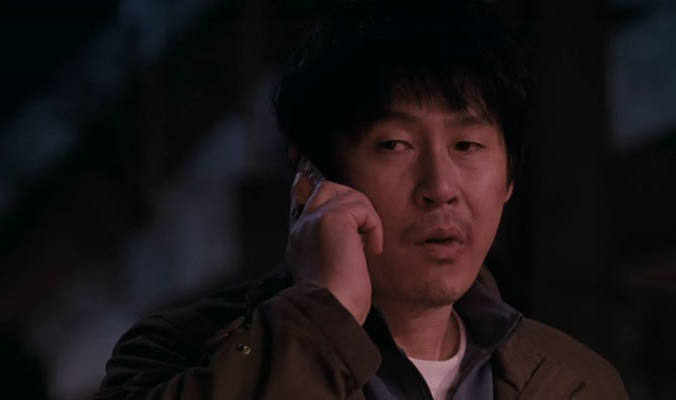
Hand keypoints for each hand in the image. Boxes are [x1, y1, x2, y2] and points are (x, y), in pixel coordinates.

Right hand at [286, 170, 382, 324]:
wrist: (328, 311)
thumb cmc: (337, 303)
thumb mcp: (333, 272)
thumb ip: (336, 249)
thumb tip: (356, 237)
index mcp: (299, 241)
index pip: (301, 201)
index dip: (309, 188)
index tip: (308, 180)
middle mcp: (302, 226)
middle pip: (325, 188)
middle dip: (351, 199)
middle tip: (366, 226)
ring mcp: (314, 219)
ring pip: (345, 192)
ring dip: (366, 215)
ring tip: (369, 245)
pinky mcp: (332, 218)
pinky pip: (361, 207)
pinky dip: (373, 225)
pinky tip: (373, 249)